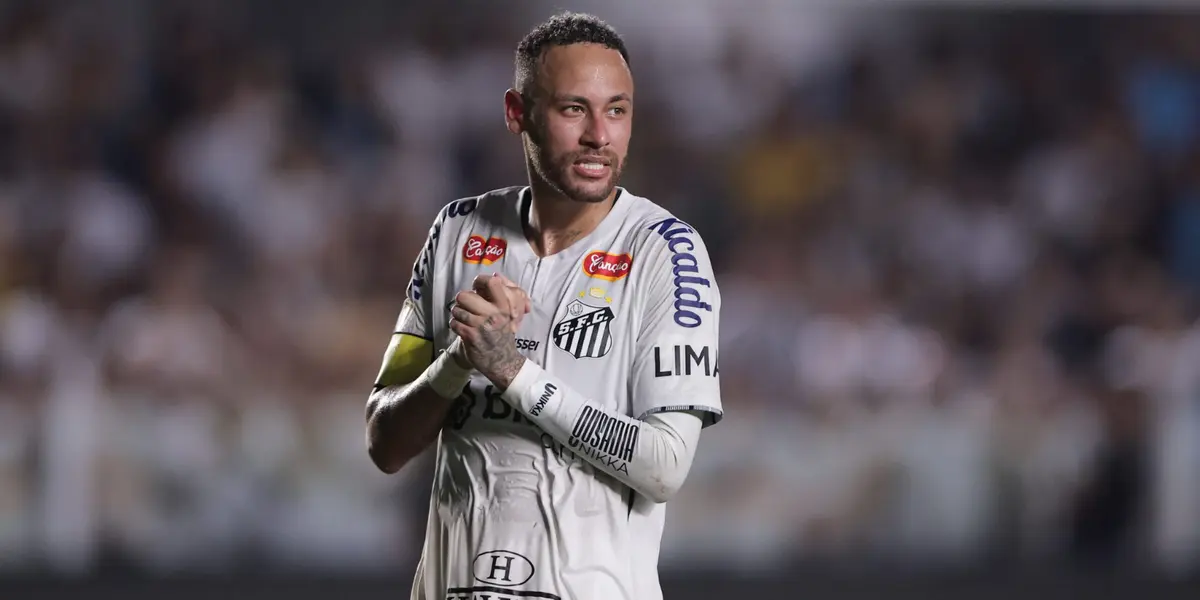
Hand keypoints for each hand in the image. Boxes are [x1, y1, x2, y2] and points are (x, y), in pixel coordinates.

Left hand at [448, 274, 527, 388]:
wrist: (502, 360)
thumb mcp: (509, 313)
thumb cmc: (503, 333)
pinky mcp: (470, 336)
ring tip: (465, 319)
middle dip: (462, 301)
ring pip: (456, 310)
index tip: (477, 288)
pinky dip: (455, 325)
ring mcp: (481, 325)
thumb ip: (504, 293)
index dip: (479, 281)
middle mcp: (493, 314)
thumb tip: (495, 275)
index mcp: (504, 306)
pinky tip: (462, 328)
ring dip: (458, 314)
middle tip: (467, 307)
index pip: (491, 282)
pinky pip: (454, 323)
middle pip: (464, 295)